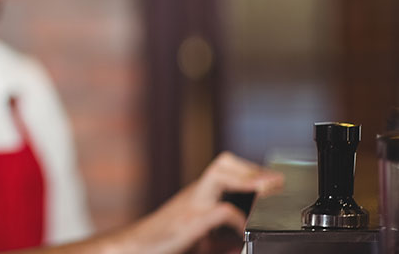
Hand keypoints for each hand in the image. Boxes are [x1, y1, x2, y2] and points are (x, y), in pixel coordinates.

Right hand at [106, 152, 282, 253]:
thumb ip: (221, 234)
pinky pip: (218, 211)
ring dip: (246, 180)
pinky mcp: (188, 223)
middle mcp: (195, 194)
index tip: (274, 180)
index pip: (226, 167)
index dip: (251, 170)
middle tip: (275, 183)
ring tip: (266, 192)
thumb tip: (242, 241)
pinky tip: (243, 230)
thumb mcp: (198, 234)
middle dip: (252, 170)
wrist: (133, 247)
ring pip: (219, 175)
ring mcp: (190, 206)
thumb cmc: (164, 241)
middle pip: (223, 162)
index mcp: (198, 194)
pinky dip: (237, 218)